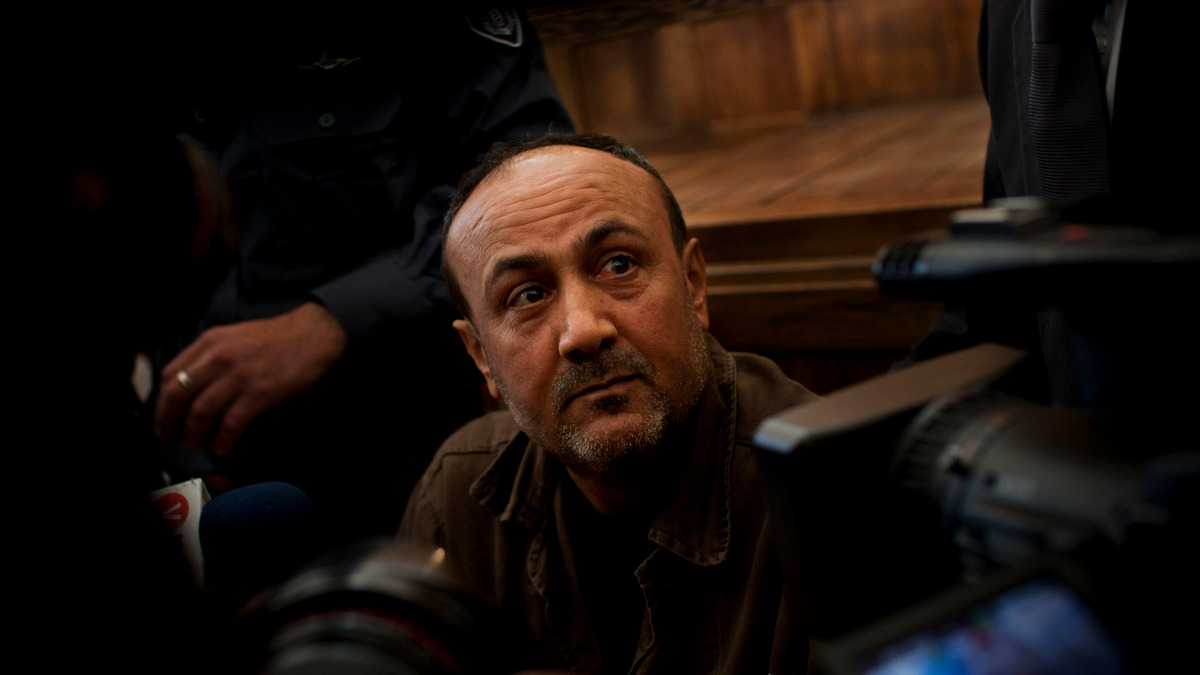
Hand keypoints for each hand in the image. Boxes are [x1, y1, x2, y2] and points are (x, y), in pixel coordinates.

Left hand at [155, 302, 348, 454]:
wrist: (315, 333)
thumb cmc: (277, 338)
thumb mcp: (235, 336)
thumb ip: (211, 355)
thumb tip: (192, 385)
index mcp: (210, 342)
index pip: (170, 373)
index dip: (161, 399)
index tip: (163, 415)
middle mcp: (219, 357)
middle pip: (177, 394)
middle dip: (167, 420)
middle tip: (168, 436)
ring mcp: (239, 375)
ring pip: (201, 412)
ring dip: (193, 434)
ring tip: (195, 445)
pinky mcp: (260, 392)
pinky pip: (231, 422)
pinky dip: (223, 439)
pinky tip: (222, 446)